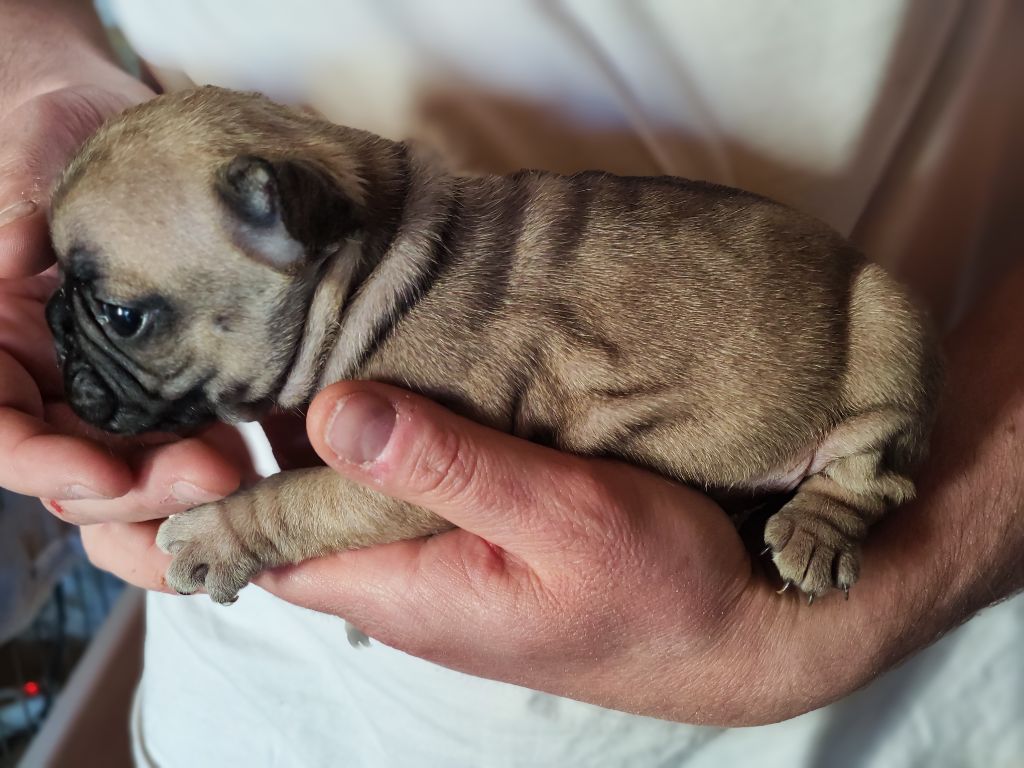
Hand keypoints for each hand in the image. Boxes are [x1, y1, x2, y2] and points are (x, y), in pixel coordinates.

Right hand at [0, 4, 251, 541]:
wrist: (103, 116)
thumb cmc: (45, 132)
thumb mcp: (20, 164)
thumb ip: (12, 214)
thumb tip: (9, 257)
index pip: (2, 436)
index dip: (44, 466)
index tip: (105, 473)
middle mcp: (44, 377)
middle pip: (76, 475)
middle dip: (137, 490)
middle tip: (208, 476)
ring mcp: (107, 384)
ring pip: (133, 471)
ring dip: (178, 488)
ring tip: (237, 471)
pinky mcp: (168, 378)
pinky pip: (184, 439)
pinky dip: (211, 461)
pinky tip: (254, 457)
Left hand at [257, 263, 1023, 725]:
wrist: (736, 632)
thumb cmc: (663, 588)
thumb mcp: (566, 516)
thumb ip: (455, 465)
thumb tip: (337, 406)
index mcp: (401, 585)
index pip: (248, 541)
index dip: (191, 479)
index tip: (162, 395)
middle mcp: (397, 581)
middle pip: (276, 512)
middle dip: (230, 441)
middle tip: (208, 337)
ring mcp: (432, 562)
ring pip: (331, 493)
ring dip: (295, 431)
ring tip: (269, 333)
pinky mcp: (469, 541)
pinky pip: (385, 487)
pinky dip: (359, 436)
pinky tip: (363, 377)